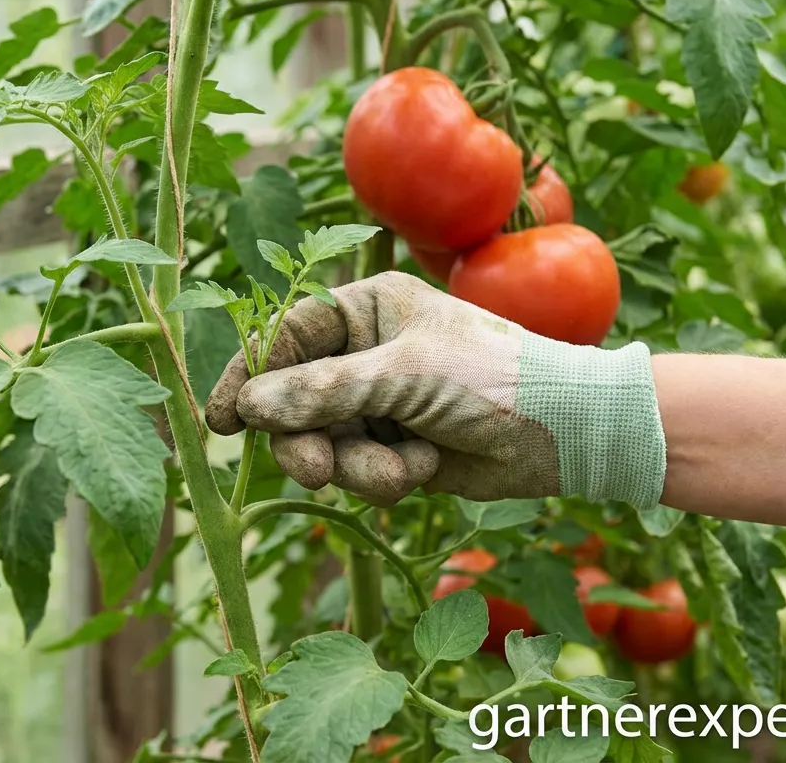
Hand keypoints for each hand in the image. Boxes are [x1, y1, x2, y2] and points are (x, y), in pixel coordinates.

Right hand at [204, 271, 664, 506]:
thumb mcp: (405, 376)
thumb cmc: (493, 378)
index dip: (248, 377)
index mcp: (366, 308)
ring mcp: (378, 402)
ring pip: (322, 443)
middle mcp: (365, 352)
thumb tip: (251, 406)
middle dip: (305, 439)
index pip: (285, 338)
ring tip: (398, 471)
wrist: (564, 433)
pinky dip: (384, 477)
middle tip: (315, 471)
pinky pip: (356, 471)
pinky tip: (424, 468)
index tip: (221, 422)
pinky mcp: (393, 447)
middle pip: (292, 400)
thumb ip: (325, 391)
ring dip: (355, 466)